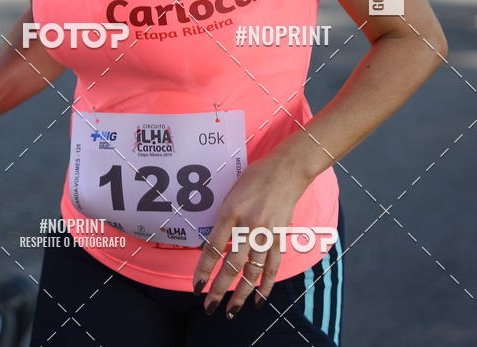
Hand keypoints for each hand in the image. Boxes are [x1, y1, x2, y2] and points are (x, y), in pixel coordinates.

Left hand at [192, 149, 308, 318]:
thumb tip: (213, 244)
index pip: (213, 248)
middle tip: (210, 307)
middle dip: (219, 289)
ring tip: (231, 311)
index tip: (197, 286)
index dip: (204, 270)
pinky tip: (258, 300)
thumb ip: (223, 218)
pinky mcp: (279, 238)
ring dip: (241, 294)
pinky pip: (272, 267)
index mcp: (231, 212)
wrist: (286, 171)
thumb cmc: (255, 177)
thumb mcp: (231, 193)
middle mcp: (247, 226)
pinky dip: (266, 286)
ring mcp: (265, 234)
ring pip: (252, 272)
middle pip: (231, 265)